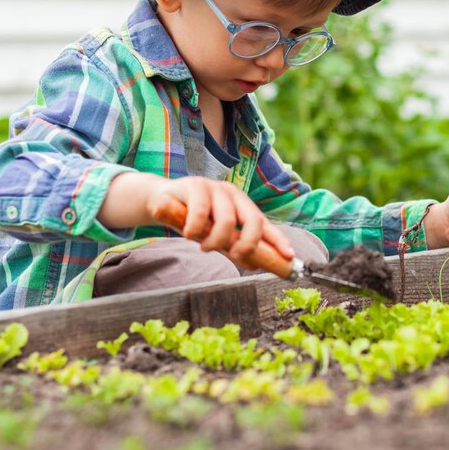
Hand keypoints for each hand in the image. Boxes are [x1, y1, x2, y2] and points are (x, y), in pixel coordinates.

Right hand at [147, 176, 294, 263]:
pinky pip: (200, 212)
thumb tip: (254, 264)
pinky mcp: (195, 185)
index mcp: (241, 205)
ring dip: (216, 240)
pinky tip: (188, 233)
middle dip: (248, 244)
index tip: (289, 256)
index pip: (265, 223)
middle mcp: (232, 194)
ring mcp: (215, 188)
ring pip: (227, 219)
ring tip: (204, 246)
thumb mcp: (214, 234)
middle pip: (254, 219)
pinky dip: (195, 228)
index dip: (279, 240)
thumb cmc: (190, 218)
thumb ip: (232, 246)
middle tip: (234, 256)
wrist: (159, 200)